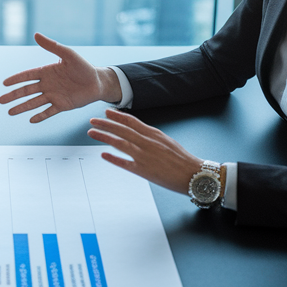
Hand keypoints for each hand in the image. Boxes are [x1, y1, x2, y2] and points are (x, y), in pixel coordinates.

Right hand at [0, 33, 121, 122]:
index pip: (27, 76)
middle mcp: (48, 85)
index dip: (16, 79)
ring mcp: (54, 96)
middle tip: (1, 100)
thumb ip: (52, 46)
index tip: (4, 83)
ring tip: (10, 112)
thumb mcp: (68, 54)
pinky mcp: (62, 105)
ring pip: (34, 103)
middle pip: (27, 91)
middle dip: (14, 96)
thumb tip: (36, 34)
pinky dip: (40, 116)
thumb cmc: (83, 67)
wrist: (98, 82)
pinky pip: (48, 112)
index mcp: (47, 72)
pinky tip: (30, 120)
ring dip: (22, 107)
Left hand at [87, 109, 202, 193]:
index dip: (117, 116)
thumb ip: (151, 137)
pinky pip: (124, 163)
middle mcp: (147, 142)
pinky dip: (113, 158)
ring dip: (104, 136)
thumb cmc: (182, 159)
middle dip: (105, 124)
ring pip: (120, 142)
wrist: (193, 174)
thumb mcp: (167, 141)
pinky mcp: (144, 170)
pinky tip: (103, 155)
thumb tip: (138, 132)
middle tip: (92, 120)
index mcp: (154, 134)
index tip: (106, 112)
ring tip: (92, 133)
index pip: (131, 121)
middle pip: (122, 129)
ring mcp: (144, 156)